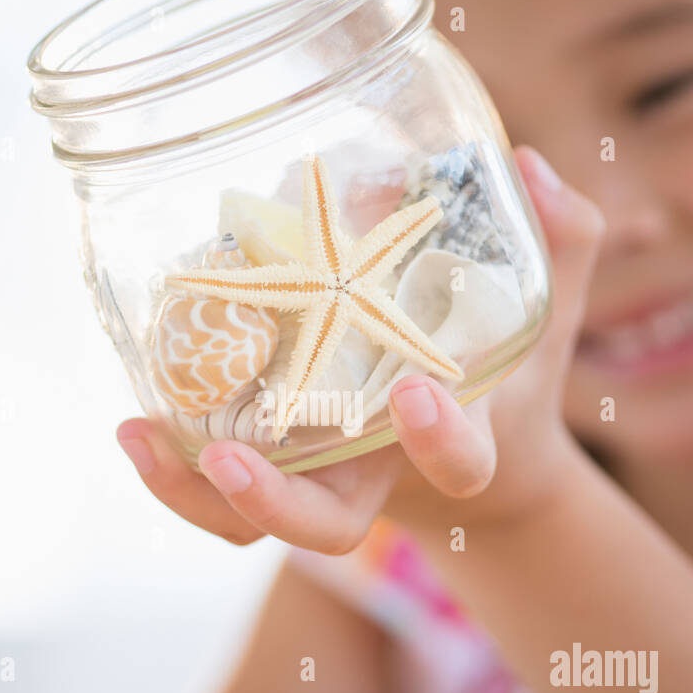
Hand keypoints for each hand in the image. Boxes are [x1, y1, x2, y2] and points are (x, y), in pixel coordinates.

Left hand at [116, 148, 603, 551]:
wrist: (448, 440)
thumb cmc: (498, 370)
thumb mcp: (541, 307)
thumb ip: (559, 242)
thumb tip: (528, 165)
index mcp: (451, 442)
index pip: (459, 466)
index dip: (439, 445)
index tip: (413, 397)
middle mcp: (373, 476)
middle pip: (326, 527)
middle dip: (277, 503)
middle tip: (227, 457)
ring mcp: (315, 479)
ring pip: (252, 522)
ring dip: (192, 493)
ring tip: (137, 433)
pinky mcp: (271, 465)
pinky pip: (217, 494)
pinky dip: (173, 472)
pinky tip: (134, 423)